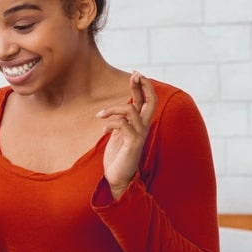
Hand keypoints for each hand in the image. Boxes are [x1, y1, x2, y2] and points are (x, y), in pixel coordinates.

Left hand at [96, 72, 156, 199]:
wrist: (116, 177)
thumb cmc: (117, 155)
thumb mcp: (118, 133)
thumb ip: (121, 120)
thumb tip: (116, 108)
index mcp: (140, 124)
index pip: (147, 100)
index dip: (143, 85)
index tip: (135, 73)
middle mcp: (143, 128)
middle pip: (151, 102)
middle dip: (143, 86)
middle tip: (134, 74)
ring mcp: (139, 136)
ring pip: (131, 111)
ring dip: (113, 108)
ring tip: (99, 115)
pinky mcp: (132, 144)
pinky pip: (123, 125)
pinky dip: (110, 124)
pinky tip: (103, 132)